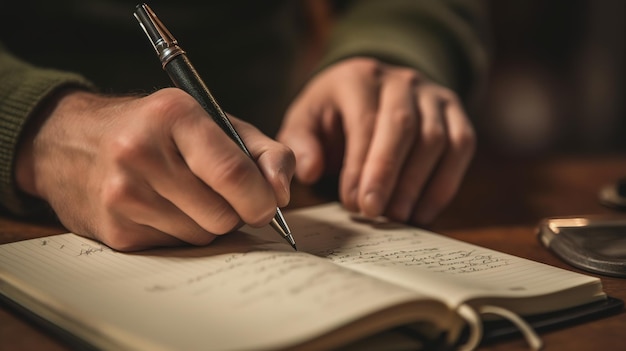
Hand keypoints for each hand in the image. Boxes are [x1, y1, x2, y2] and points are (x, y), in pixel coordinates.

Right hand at [15, 88, 294, 250]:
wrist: (71, 142)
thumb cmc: (158, 131)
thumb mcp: (212, 122)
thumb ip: (263, 151)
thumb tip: (281, 195)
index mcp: (173, 116)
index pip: (233, 173)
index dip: (261, 199)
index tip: (268, 206)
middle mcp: (140, 153)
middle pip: (222, 215)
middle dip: (233, 211)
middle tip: (218, 193)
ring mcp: (122, 195)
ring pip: (202, 236)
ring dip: (208, 223)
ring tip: (184, 195)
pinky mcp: (114, 230)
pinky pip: (176, 248)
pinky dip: (181, 233)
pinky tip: (160, 207)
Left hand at [277, 57, 473, 224]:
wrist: (368, 91)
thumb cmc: (332, 113)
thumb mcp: (305, 120)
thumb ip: (300, 143)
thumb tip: (309, 171)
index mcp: (360, 77)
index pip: (366, 122)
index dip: (360, 166)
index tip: (353, 203)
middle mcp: (402, 80)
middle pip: (404, 128)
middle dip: (389, 176)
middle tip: (374, 213)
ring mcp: (434, 94)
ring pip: (437, 139)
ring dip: (417, 184)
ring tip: (396, 217)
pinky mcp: (455, 112)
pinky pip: (461, 147)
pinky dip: (444, 184)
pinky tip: (422, 213)